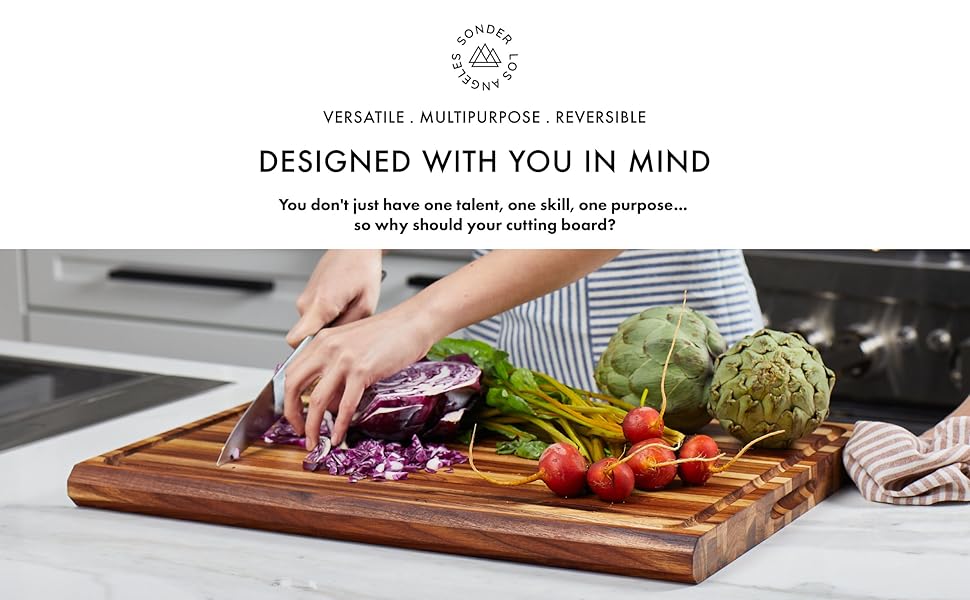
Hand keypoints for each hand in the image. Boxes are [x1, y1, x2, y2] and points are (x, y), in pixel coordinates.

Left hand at [282, 305, 436, 449]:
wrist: (413, 322)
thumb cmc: (390, 333)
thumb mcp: (352, 344)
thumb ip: (336, 366)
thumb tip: (330, 399)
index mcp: (322, 341)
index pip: (291, 371)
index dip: (287, 396)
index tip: (293, 412)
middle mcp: (327, 348)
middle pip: (294, 385)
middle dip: (292, 413)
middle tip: (298, 430)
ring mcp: (344, 359)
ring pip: (317, 400)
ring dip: (312, 426)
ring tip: (315, 442)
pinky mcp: (362, 371)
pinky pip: (346, 405)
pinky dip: (340, 425)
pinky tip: (339, 436)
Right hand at [286, 250, 382, 347]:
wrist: (355, 245)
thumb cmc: (362, 267)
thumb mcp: (366, 304)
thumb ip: (348, 329)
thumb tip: (338, 348)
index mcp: (320, 305)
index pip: (295, 341)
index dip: (305, 355)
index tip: (319, 359)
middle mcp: (306, 302)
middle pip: (308, 337)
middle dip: (328, 339)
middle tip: (349, 329)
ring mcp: (305, 298)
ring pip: (313, 326)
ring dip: (330, 325)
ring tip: (349, 310)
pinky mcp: (308, 296)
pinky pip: (315, 316)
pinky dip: (329, 316)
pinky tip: (344, 305)